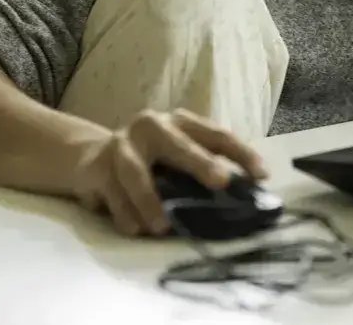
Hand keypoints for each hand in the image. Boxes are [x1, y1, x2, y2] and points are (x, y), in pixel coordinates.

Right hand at [69, 107, 268, 237]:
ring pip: (137, 172)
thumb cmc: (148, 160)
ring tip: (162, 227)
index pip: (216, 135)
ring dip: (150, 200)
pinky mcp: (97, 167)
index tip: (262, 175)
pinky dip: (124, 212)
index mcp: (180, 122)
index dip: (241, 153)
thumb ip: (202, 168)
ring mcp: (122, 145)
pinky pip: (111, 192)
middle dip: (201, 163)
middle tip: (222, 181)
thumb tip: (243, 193)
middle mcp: (153, 126)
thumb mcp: (176, 156)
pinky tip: (134, 229)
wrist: (90, 157)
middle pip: (179, 145)